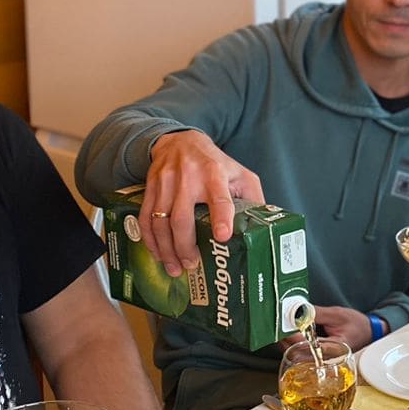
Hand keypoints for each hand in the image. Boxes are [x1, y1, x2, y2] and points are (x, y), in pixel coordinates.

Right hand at [141, 129, 264, 275]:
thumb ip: (252, 197)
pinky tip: (158, 253)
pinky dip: (150, 240)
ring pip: (160, 221)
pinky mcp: (151, 188)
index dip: (221, 217)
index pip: (220, 197)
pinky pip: (145, 218)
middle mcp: (188, 178)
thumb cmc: (215, 163)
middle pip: (182, 218)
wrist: (180, 142)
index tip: (223, 236)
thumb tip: (263, 227)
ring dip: (166, 249)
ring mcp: (166, 183)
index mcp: (215, 174)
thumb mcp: (240, 173)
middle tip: (191, 265)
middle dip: (185, 246)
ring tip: (174, 267)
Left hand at [278, 306, 372, 350]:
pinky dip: (293, 344)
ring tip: (282, 329)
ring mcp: (321, 360)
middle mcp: (325, 359)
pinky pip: (301, 354)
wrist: (370, 333)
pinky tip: (290, 335)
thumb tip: (299, 310)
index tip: (283, 325)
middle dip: (285, 340)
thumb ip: (317, 313)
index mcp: (332, 349)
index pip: (306, 345)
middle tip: (277, 327)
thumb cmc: (358, 325)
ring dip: (287, 343)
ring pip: (297, 356)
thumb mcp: (338, 314)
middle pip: (297, 354)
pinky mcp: (318, 357)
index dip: (292, 335)